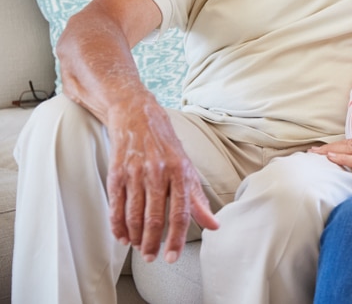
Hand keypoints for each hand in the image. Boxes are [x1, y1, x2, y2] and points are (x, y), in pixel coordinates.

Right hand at [105, 98, 218, 263]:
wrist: (137, 116)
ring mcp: (135, 173)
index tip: (172, 257)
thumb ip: (198, 199)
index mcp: (180, 172)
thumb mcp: (187, 168)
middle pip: (155, 217)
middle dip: (153, 243)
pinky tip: (122, 236)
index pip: (180, 212)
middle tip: (152, 257)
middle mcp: (158, 173)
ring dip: (136, 237)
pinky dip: (118, 225)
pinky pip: (116, 206)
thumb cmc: (166, 145)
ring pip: (134, 215)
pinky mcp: (116, 173)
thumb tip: (214, 224)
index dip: (176, 238)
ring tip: (139, 248)